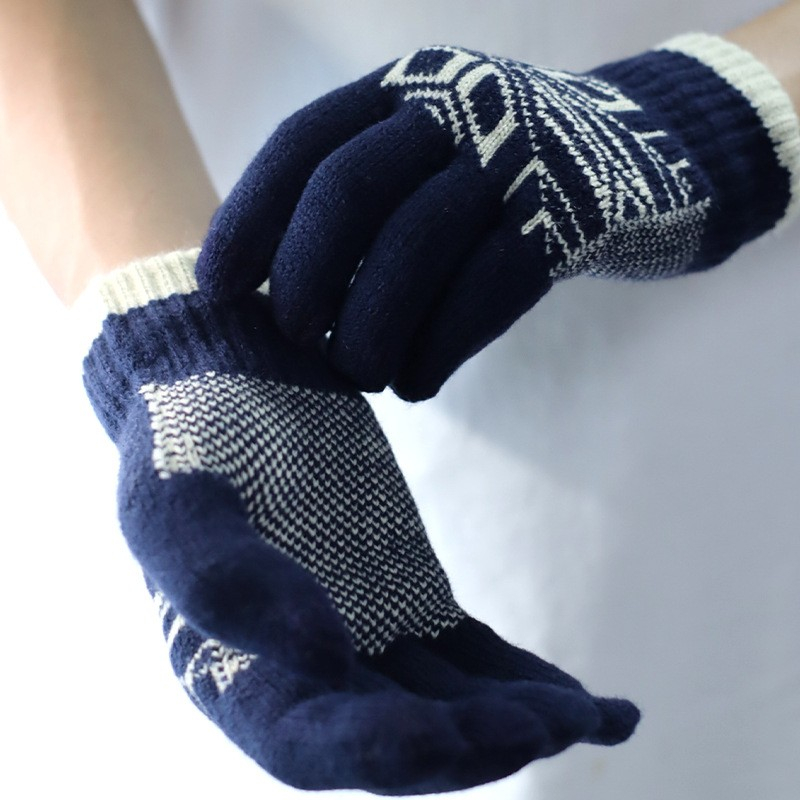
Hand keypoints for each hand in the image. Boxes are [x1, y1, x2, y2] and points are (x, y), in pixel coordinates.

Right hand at [82, 250, 638, 792]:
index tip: (445, 730)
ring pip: (452, 709)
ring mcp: (369, 637)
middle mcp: (307, 673)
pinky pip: (479, 662)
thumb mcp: (178, 501)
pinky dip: (532, 685)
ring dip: (520, 722)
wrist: (233, 372)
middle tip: (543, 725)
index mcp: (235, 672)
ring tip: (590, 716)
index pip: (308, 744)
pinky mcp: (413, 598)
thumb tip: (320, 657)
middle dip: (471, 747)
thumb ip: (226, 580)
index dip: (377, 752)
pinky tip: (602, 708)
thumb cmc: (186, 435)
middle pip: (398, 742)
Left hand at [197, 33, 798, 399]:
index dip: (247, 219)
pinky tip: (415, 384)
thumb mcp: (430, 160)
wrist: (643, 157)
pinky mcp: (572, 213)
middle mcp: (457, 106)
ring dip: (372, 327)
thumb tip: (271, 300)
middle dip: (306, 276)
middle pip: (351, 190)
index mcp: (404, 87)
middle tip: (296, 342)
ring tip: (360, 376)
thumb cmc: (500, 181)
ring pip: (417, 244)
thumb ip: (364, 205)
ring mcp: (519, 154)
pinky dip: (439, 346)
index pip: (302, 146)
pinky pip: (487, 287)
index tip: (215, 290)